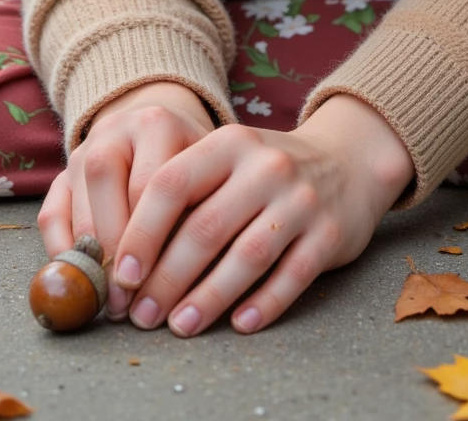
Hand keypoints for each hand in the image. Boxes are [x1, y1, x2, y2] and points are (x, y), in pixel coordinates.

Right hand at [36, 81, 217, 317]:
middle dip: (112, 244)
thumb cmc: (195, 172)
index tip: (150, 286)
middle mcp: (116, 128)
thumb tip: (178, 283)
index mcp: (158, 124)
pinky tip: (78, 281)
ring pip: (74, 195)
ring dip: (87, 252)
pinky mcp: (63, 174)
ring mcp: (85, 148)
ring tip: (104, 298)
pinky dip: (59, 250)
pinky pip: (51, 212)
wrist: (163, 136)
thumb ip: (196, 217)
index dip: (147, 237)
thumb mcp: (206, 181)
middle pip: (103, 177)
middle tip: (123, 296)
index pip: (149, 181)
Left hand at [109, 93, 413, 336]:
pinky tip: (239, 324)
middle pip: (205, 227)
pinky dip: (263, 304)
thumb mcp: (226, 160)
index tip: (121, 274)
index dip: (142, 232)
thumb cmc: (264, 172)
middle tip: (142, 314)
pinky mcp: (329, 234)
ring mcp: (300, 200)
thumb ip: (184, 193)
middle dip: (167, 278)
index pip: (172, 184)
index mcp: (228, 143)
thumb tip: (124, 255)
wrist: (347, 162)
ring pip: (246, 256)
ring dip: (209, 297)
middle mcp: (265, 167)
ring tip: (180, 325)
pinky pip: (291, 277)